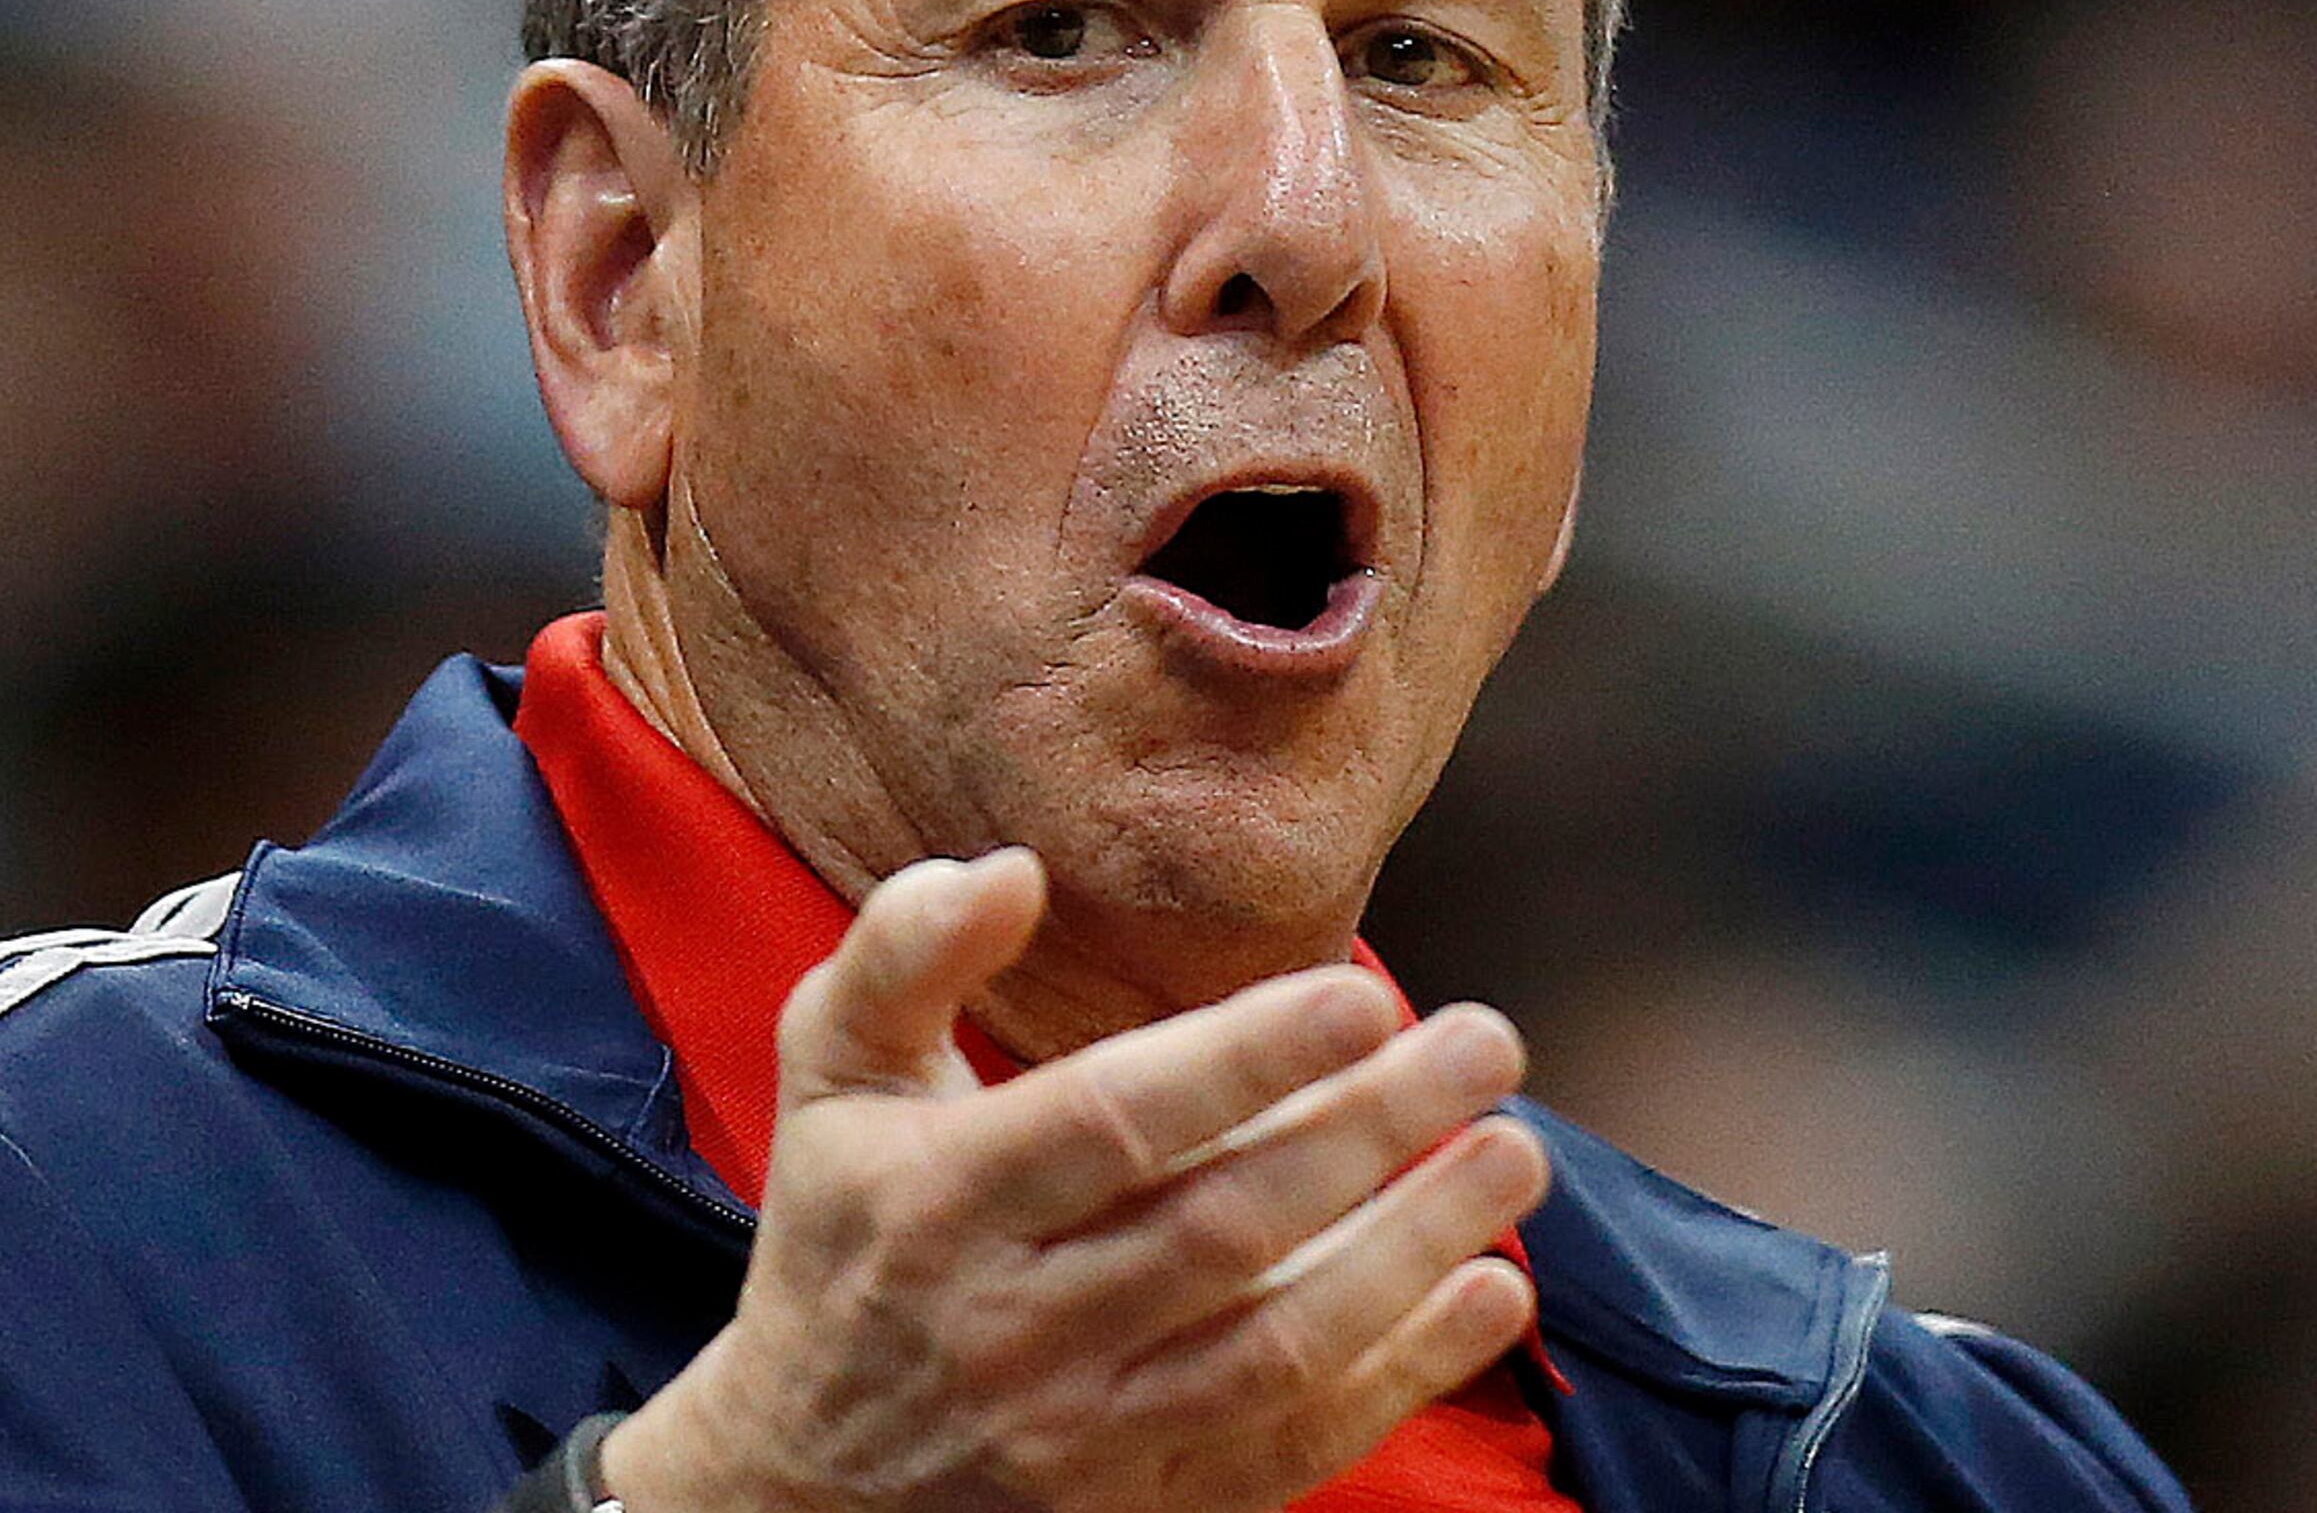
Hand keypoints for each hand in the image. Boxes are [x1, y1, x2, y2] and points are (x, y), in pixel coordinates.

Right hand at [600, 849, 1546, 1512]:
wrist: (799, 1485)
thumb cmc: (842, 1238)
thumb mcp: (830, 1077)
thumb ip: (902, 951)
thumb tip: (1011, 868)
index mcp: (941, 1199)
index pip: (1112, 1123)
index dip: (1243, 1060)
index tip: (1362, 992)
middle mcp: (1016, 1325)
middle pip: (1222, 1227)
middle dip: (1369, 1130)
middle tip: (1486, 1043)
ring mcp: (1088, 1433)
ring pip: (1277, 1346)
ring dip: (1414, 1249)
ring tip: (1517, 1154)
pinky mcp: (1148, 1509)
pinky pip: (1294, 1446)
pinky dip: (1405, 1378)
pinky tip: (1491, 1295)